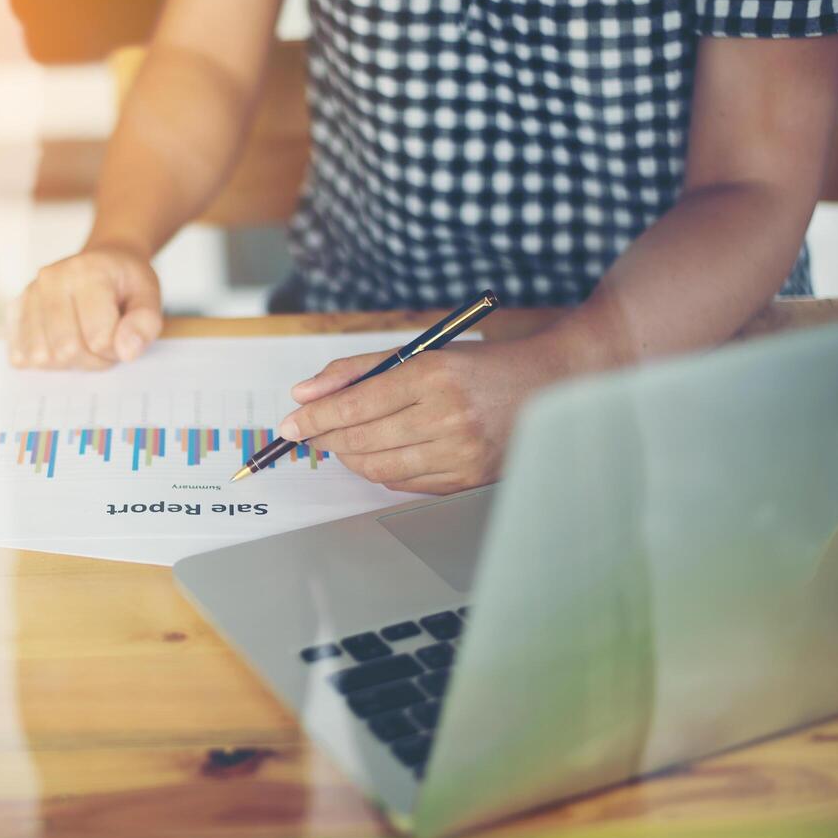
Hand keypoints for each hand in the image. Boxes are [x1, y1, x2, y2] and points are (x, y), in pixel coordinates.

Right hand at [9, 244, 162, 368]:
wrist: (103, 261)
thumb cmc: (125, 283)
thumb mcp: (149, 296)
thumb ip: (145, 324)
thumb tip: (126, 351)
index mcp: (86, 272)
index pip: (98, 339)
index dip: (116, 349)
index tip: (123, 334)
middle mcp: (50, 279)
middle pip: (66, 350)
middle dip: (92, 358)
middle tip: (104, 341)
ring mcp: (28, 294)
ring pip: (43, 357)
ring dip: (69, 362)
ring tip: (84, 339)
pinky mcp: (15, 310)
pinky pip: (21, 356)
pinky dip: (46, 360)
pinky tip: (60, 343)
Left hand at [277, 337, 569, 494]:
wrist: (548, 386)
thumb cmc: (476, 367)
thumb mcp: (419, 352)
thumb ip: (356, 370)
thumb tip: (302, 394)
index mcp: (434, 374)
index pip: (355, 404)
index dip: (314, 418)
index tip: (289, 424)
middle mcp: (448, 415)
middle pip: (361, 439)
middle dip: (324, 439)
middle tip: (306, 434)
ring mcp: (460, 453)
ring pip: (378, 468)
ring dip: (349, 457)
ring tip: (341, 444)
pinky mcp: (467, 479)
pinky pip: (404, 484)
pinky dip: (380, 471)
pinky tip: (376, 455)